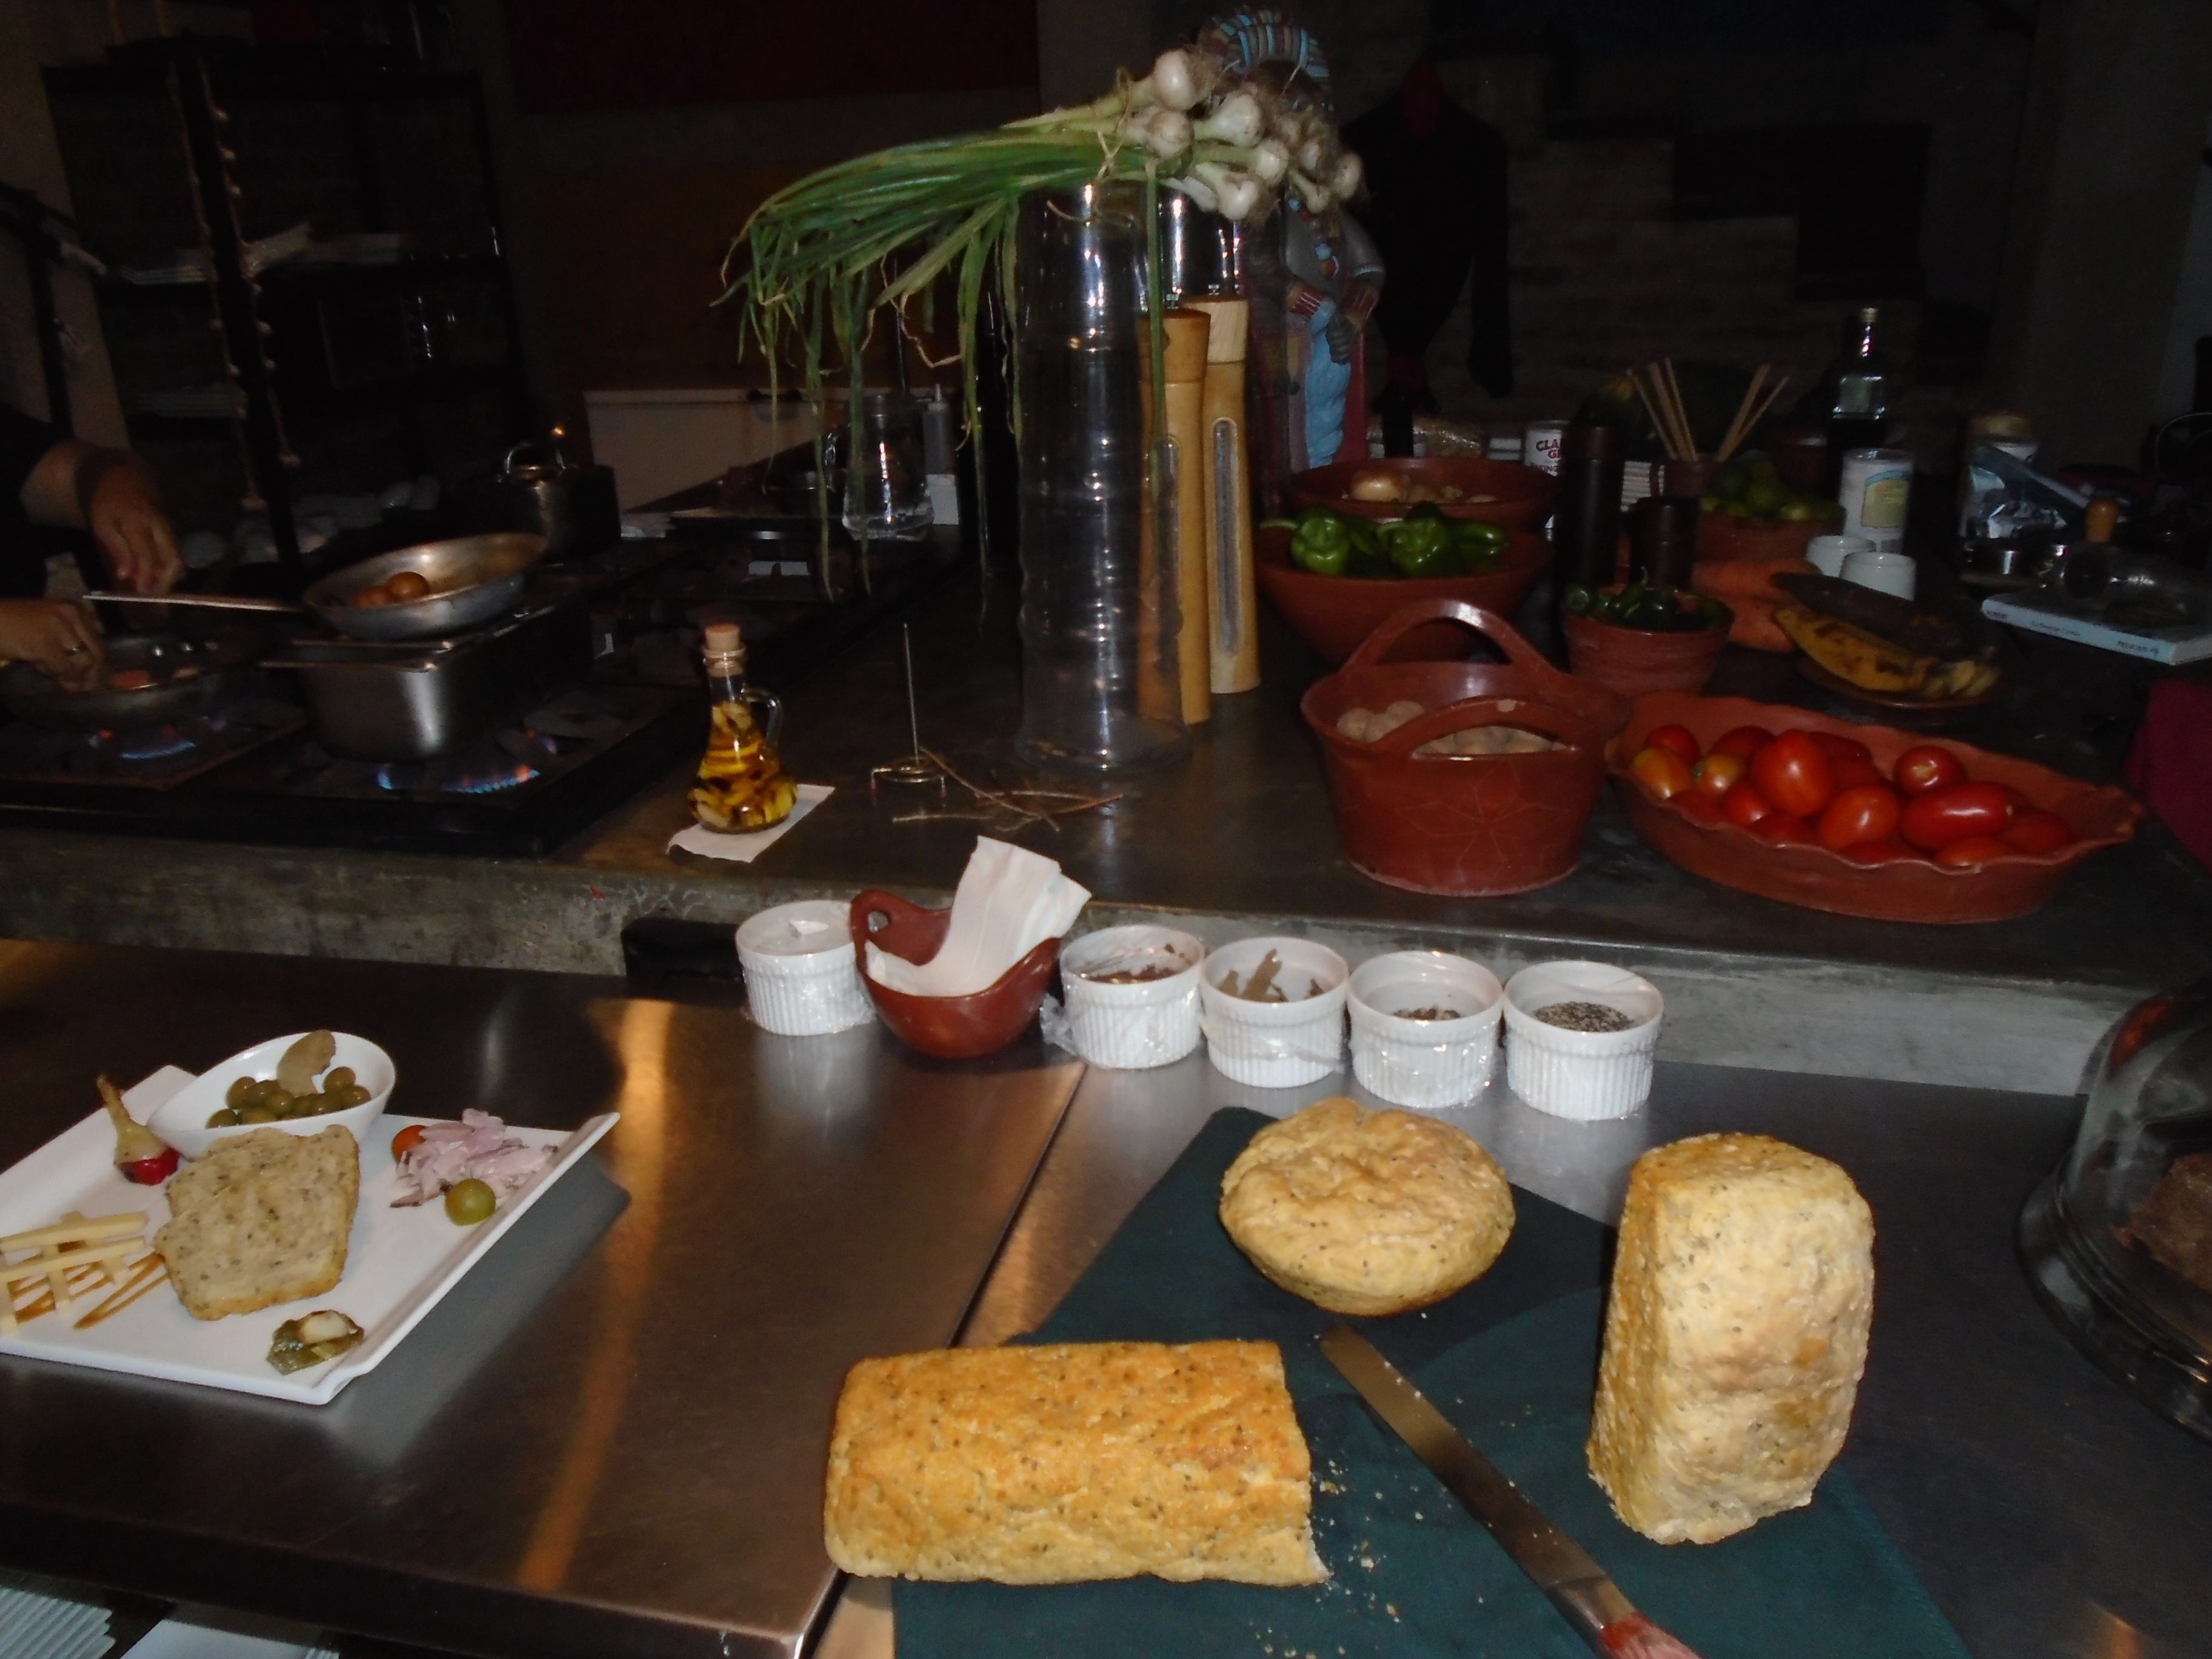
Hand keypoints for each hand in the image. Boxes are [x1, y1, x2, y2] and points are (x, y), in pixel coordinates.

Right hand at [0, 600, 102, 692]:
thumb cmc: (12, 625)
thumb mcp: (48, 630)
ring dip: (68, 674)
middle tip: (81, 689)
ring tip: (47, 670)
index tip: (92, 681)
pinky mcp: (44, 643)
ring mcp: (59, 628)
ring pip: (82, 663)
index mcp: (74, 610)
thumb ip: (69, 646)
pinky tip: (38, 667)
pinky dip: (53, 673)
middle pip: (96, 653)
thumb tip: (85, 677)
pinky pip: (62, 668)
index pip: (97, 642)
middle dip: (90, 675)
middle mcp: (71, 614)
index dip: (97, 665)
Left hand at [86, 464, 181, 594]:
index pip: (148, 554)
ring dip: (168, 578)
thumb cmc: (108, 503)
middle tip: (152, 595)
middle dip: (166, 582)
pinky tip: (154, 575)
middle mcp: (160, 526)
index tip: (143, 593)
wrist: (124, 478)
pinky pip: (175, 554)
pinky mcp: (172, 532)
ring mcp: (169, 529)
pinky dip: (167, 569)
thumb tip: (126, 576)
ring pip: (178, 559)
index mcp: (138, 522)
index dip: (147, 575)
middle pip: (174, 559)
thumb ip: (117, 550)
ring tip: (152, 587)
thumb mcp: (103, 525)